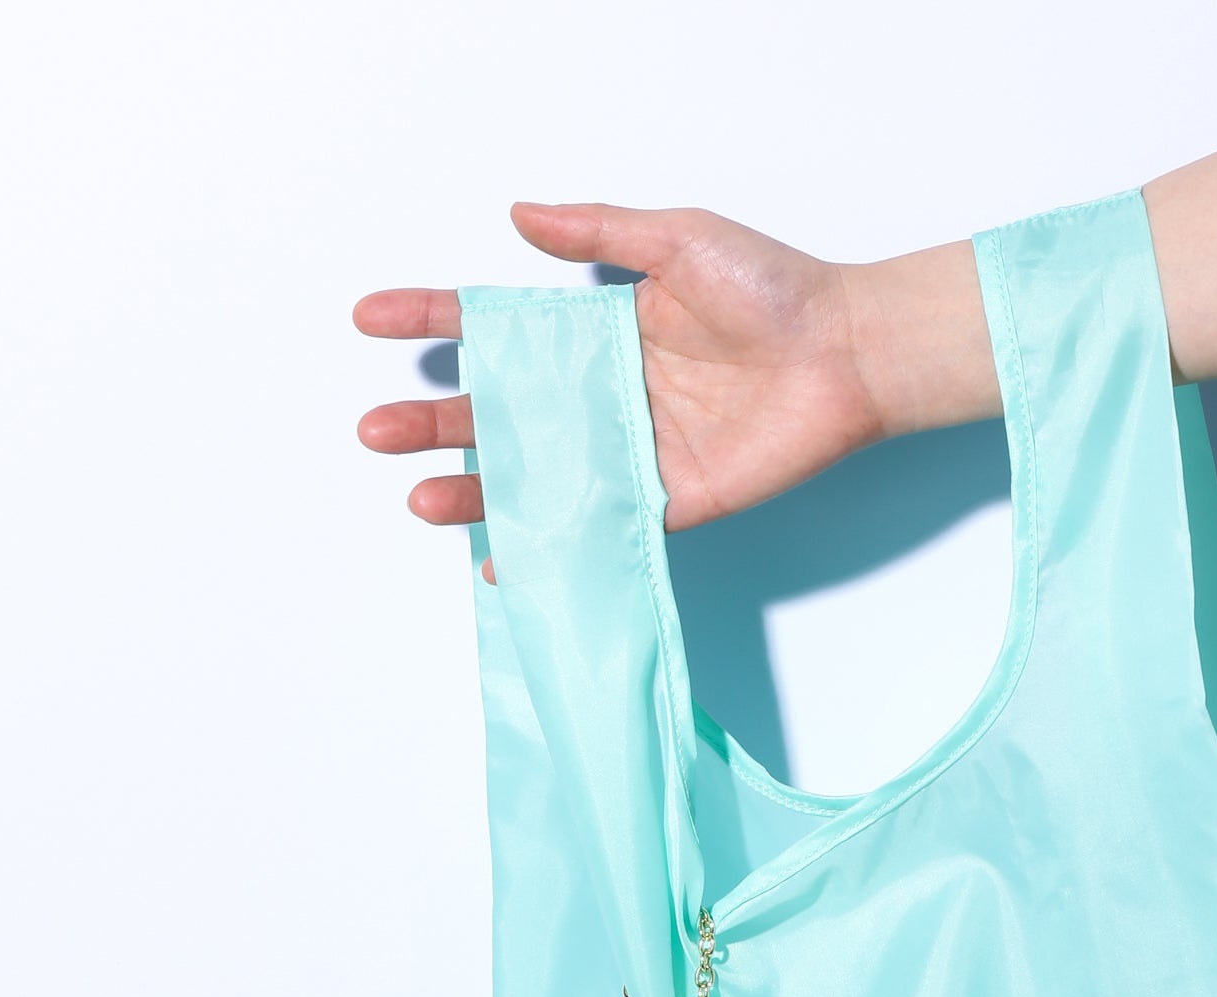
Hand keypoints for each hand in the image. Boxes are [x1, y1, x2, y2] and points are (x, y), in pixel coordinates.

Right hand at [355, 204, 996, 573]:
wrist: (845, 352)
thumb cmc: (774, 289)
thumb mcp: (677, 239)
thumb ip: (597, 232)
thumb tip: (518, 215)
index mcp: (598, 330)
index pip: (499, 327)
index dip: (434, 320)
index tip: (372, 321)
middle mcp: (605, 394)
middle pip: (501, 413)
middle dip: (433, 424)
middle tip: (377, 431)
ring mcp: (631, 450)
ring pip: (536, 477)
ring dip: (476, 491)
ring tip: (422, 500)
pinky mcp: (668, 499)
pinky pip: (598, 528)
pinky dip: (551, 548)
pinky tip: (504, 561)